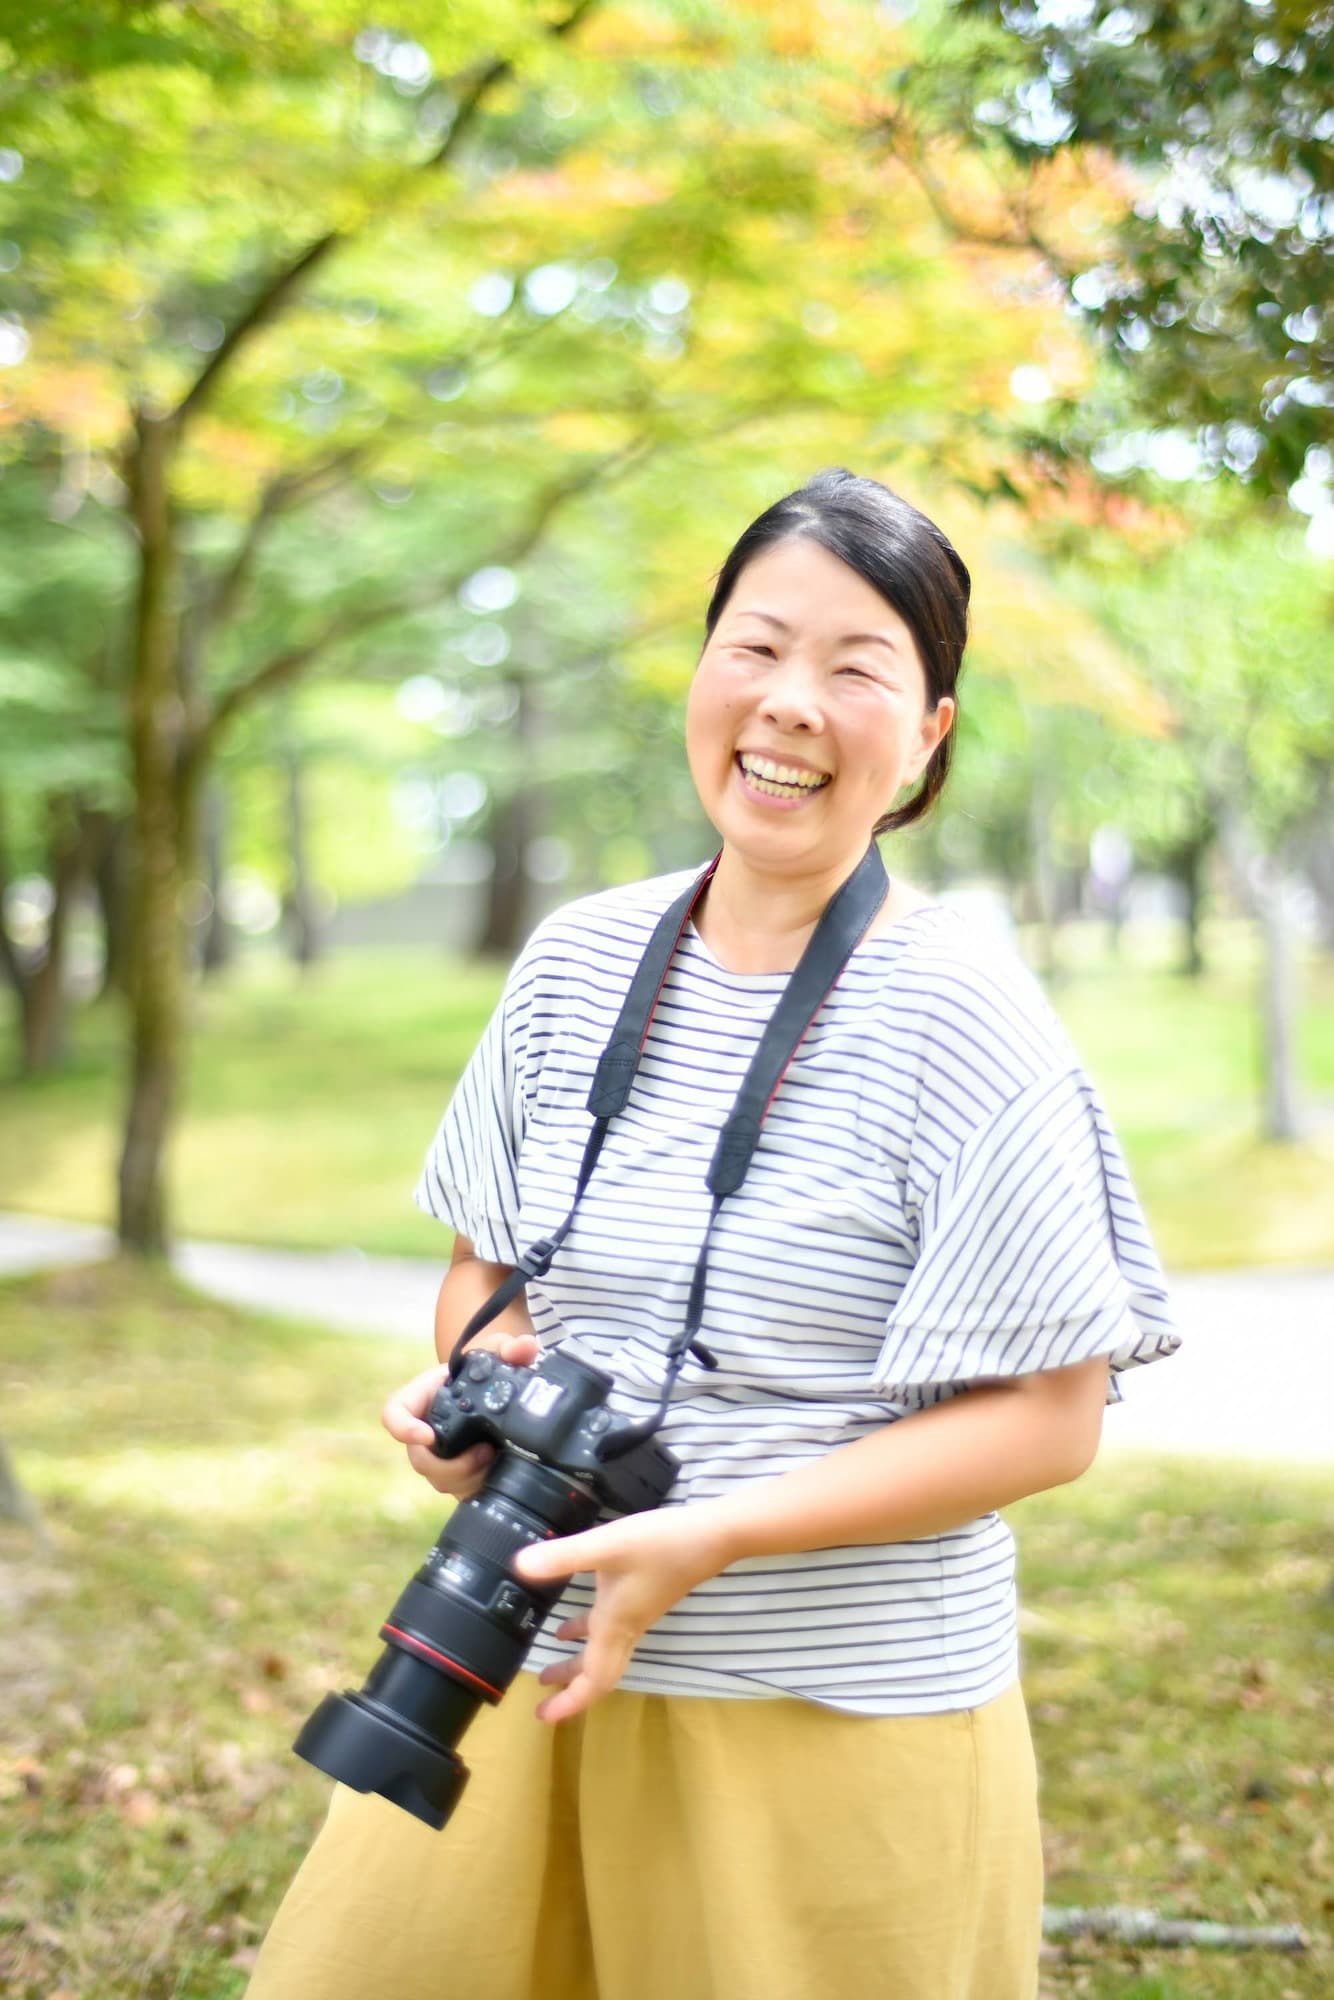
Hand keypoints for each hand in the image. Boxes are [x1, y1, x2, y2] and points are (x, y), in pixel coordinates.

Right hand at [380, 1333, 539, 1497]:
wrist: (492, 1393)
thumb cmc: (482, 1370)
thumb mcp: (495, 1352)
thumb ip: (509, 1347)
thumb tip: (526, 1346)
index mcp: (422, 1398)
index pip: (394, 1414)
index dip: (403, 1428)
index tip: (426, 1436)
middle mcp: (424, 1431)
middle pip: (419, 1459)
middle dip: (450, 1465)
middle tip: (485, 1453)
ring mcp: (439, 1457)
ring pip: (441, 1480)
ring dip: (468, 1476)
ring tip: (496, 1459)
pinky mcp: (458, 1476)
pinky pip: (459, 1491)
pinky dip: (479, 1485)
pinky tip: (500, 1471)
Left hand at [512, 1504, 733, 1722]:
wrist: (711, 1537)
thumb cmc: (661, 1544)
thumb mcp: (607, 1546)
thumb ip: (564, 1557)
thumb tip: (519, 1567)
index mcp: (615, 1626)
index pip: (593, 1681)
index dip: (569, 1703)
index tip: (544, 1717)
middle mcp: (626, 1628)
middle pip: (598, 1674)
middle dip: (570, 1690)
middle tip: (543, 1700)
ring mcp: (636, 1615)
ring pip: (604, 1653)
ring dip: (577, 1664)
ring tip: (551, 1668)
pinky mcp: (642, 1598)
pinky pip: (611, 1630)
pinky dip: (588, 1633)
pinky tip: (574, 1619)